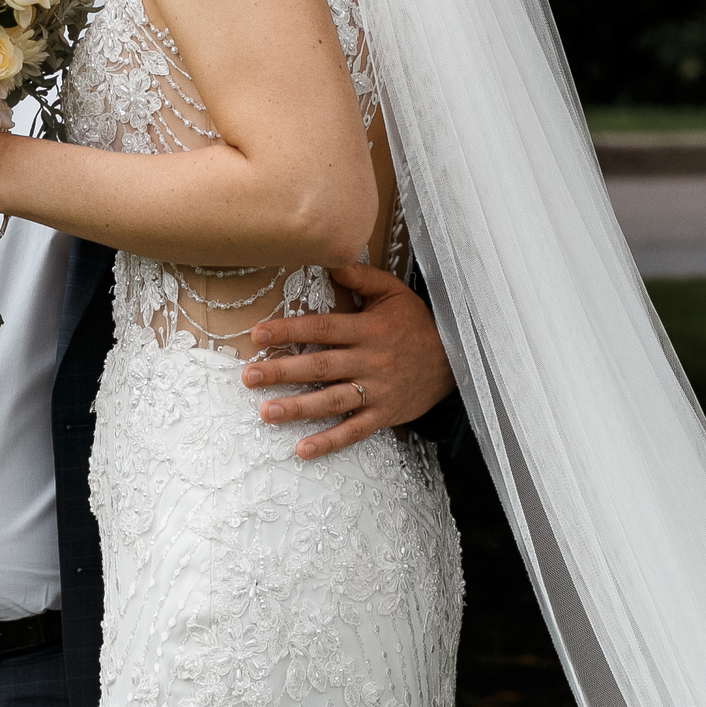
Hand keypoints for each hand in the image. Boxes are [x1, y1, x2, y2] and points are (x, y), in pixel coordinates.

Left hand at [242, 263, 453, 459]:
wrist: (455, 361)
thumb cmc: (416, 324)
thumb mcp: (393, 293)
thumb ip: (361, 276)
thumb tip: (330, 257)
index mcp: (369, 329)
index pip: (323, 329)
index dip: (289, 331)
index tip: (259, 335)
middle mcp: (370, 361)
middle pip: (321, 366)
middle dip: (282, 372)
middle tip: (249, 377)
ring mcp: (377, 391)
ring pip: (333, 400)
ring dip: (298, 408)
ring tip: (267, 412)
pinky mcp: (383, 414)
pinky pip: (354, 430)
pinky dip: (330, 442)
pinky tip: (303, 449)